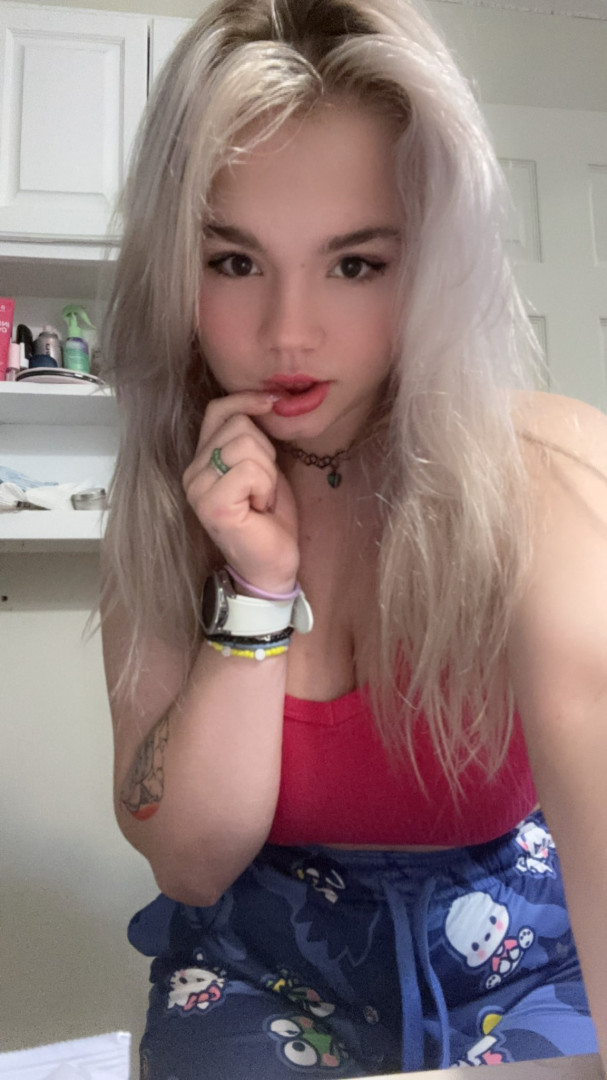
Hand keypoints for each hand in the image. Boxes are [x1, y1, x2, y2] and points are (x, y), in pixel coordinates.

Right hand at [183, 392, 298, 592]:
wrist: (271, 566)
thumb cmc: (269, 520)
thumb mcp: (261, 467)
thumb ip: (251, 438)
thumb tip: (266, 400)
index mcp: (201, 460)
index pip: (218, 410)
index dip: (247, 401)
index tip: (272, 404)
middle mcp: (192, 472)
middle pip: (239, 425)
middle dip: (265, 453)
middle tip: (263, 487)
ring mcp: (198, 488)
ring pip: (246, 445)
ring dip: (267, 473)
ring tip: (261, 499)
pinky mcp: (212, 504)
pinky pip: (249, 469)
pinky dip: (266, 487)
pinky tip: (260, 508)